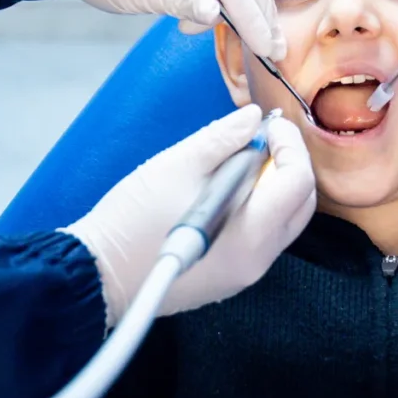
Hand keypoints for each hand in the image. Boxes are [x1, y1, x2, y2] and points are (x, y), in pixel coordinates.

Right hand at [71, 106, 315, 320]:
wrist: (98, 274)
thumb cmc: (133, 220)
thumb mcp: (178, 165)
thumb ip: (223, 139)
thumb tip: (253, 118)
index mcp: (251, 233)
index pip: (298, 181)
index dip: (289, 144)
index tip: (269, 124)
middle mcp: (257, 260)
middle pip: (299, 203)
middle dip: (287, 163)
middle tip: (260, 138)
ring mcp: (244, 274)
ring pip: (282, 220)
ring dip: (272, 185)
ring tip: (239, 160)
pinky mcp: (229, 278)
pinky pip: (261, 237)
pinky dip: (256, 207)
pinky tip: (226, 190)